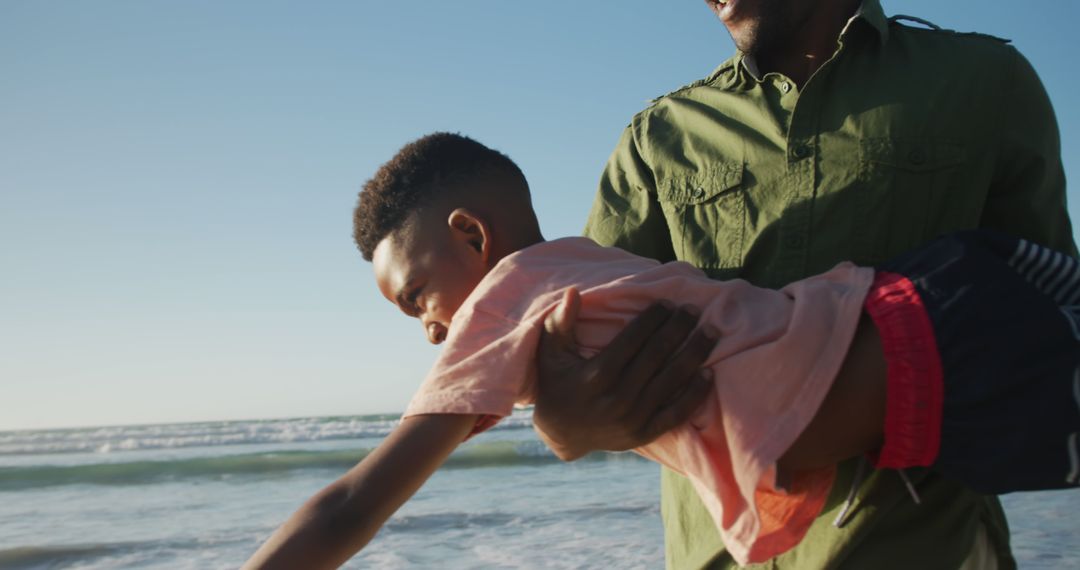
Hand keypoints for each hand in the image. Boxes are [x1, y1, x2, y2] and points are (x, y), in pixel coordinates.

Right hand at [533, 288, 716, 460]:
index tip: (668, 303)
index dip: (653, 319)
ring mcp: (632, 419)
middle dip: (678, 330)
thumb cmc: (556, 384)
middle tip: (694, 311)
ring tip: (710, 332)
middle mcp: (617, 398)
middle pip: (656, 357)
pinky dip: (694, 395)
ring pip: (671, 382)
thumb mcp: (550, 353)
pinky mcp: (643, 435)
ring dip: (694, 354)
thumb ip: (560, 322)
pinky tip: (708, 373)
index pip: (632, 341)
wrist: (561, 434)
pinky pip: (675, 414)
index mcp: (596, 375)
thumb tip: (573, 292)